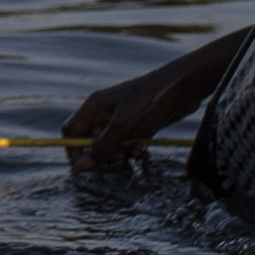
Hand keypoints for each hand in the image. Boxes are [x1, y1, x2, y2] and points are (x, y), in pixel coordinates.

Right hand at [64, 67, 181, 168]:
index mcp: (94, 107)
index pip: (71, 131)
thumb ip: (102, 147)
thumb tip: (82, 165)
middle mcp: (104, 112)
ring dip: (120, 152)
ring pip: (110, 144)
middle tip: (118, 156)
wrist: (182, 88)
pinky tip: (143, 147)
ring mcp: (120, 118)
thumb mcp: (123, 127)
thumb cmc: (150, 101)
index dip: (74, 149)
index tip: (86, 165)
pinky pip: (127, 142)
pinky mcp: (136, 124)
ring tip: (134, 149)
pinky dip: (133, 148)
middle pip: (91, 140)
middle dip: (102, 153)